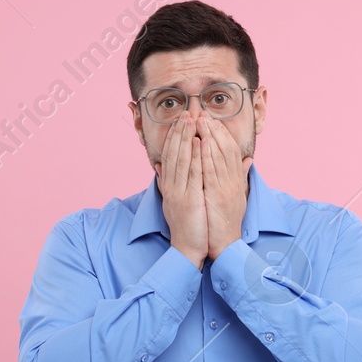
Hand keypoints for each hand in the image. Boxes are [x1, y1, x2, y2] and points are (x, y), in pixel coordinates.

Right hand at [156, 117, 208, 269]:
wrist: (187, 248)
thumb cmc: (189, 226)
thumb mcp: (179, 201)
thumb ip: (173, 183)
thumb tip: (162, 168)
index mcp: (170, 186)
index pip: (172, 157)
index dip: (176, 138)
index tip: (181, 121)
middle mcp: (171, 186)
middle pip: (174, 154)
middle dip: (180, 132)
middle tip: (186, 113)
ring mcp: (178, 192)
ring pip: (181, 159)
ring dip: (186, 138)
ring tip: (191, 120)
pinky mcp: (187, 199)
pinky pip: (191, 173)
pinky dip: (195, 156)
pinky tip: (199, 142)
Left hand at [200, 115, 251, 261]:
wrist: (225, 244)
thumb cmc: (227, 221)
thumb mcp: (235, 195)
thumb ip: (239, 176)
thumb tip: (246, 160)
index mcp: (235, 179)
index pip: (229, 150)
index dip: (220, 133)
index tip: (210, 120)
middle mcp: (233, 180)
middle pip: (225, 148)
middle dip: (214, 129)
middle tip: (202, 113)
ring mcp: (226, 187)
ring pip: (218, 156)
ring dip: (209, 136)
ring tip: (200, 121)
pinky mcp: (218, 196)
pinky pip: (211, 172)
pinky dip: (206, 156)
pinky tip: (201, 143)